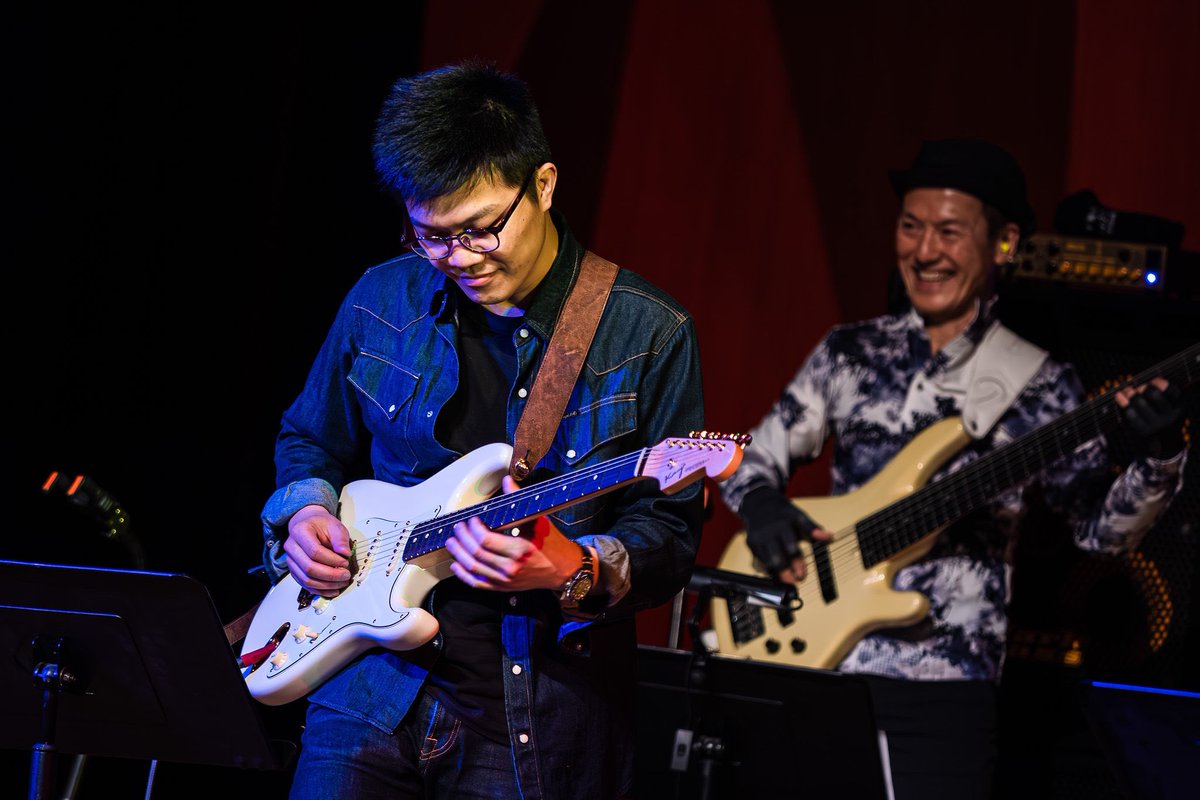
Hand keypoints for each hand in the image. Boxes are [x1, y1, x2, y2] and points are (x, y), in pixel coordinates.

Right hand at [283, 504, 353, 595]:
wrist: (308, 524)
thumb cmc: (321, 525)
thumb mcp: (334, 525)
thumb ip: (340, 539)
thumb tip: (345, 553)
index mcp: (300, 532)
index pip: (314, 551)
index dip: (332, 560)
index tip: (345, 562)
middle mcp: (291, 547)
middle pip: (309, 568)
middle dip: (330, 575)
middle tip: (346, 575)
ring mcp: (291, 560)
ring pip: (306, 579)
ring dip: (326, 585)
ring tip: (341, 583)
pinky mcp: (294, 570)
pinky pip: (305, 584)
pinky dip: (319, 590)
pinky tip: (332, 590)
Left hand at [446, 476, 586, 592]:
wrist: (564, 569)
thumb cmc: (552, 543)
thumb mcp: (538, 519)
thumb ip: (519, 500)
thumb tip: (507, 481)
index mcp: (520, 550)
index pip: (486, 540)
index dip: (474, 529)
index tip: (471, 519)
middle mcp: (511, 568)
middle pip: (477, 554)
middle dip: (463, 539)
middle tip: (458, 527)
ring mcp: (506, 580)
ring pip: (474, 569)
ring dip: (459, 555)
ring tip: (451, 542)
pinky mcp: (504, 588)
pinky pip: (478, 584)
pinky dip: (464, 575)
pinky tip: (456, 565)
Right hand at [738, 486, 830, 582]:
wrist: (760, 504)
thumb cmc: (784, 514)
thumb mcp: (800, 517)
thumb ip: (813, 529)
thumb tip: (830, 537)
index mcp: (785, 523)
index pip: (792, 544)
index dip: (797, 561)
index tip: (802, 575)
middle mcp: (771, 530)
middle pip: (777, 555)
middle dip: (786, 571)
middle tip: (795, 582)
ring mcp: (759, 537)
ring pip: (768, 560)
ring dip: (778, 573)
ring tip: (788, 582)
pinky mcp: (751, 543)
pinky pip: (760, 559)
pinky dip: (769, 568)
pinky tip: (777, 575)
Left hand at [1116, 377, 1185, 458]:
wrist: (1163, 450)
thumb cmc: (1163, 423)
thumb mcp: (1170, 411)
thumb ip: (1162, 397)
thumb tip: (1145, 382)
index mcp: (1180, 409)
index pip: (1171, 389)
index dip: (1160, 382)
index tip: (1153, 381)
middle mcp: (1171, 417)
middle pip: (1152, 393)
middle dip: (1142, 387)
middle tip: (1136, 388)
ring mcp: (1157, 426)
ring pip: (1139, 401)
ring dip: (1130, 393)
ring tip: (1126, 390)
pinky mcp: (1144, 433)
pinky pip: (1130, 413)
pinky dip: (1124, 404)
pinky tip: (1120, 398)